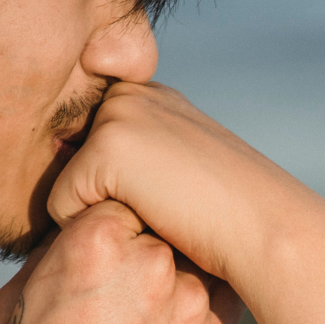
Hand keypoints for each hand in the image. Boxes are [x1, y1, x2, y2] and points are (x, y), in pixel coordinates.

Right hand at [0, 199, 237, 323]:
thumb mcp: (16, 298)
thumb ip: (54, 251)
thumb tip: (75, 229)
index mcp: (97, 243)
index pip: (116, 191)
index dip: (105, 214)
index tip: (99, 234)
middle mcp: (154, 265)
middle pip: (161, 221)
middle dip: (143, 241)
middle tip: (121, 275)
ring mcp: (193, 304)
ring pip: (192, 260)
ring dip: (173, 274)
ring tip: (140, 309)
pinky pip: (212, 300)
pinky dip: (191, 310)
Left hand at [44, 82, 324, 292]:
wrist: (263, 227)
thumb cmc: (230, 218)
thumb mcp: (180, 171)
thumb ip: (139, 162)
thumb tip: (80, 184)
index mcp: (147, 97)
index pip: (91, 156)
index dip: (116, 192)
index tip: (166, 201)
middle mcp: (128, 94)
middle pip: (71, 169)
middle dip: (103, 201)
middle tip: (164, 211)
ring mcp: (115, 116)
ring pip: (66, 187)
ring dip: (102, 215)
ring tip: (160, 215)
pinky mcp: (104, 149)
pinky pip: (61, 208)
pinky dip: (97, 229)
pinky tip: (151, 221)